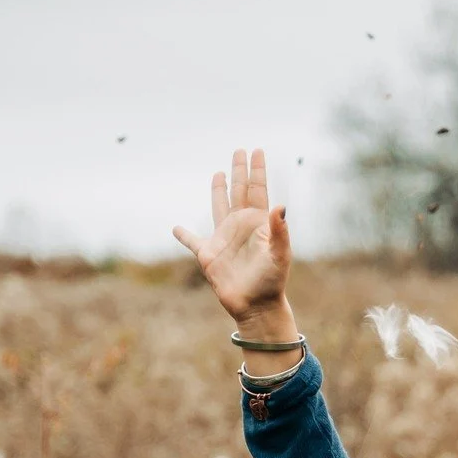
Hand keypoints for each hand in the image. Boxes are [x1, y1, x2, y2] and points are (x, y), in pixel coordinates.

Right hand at [173, 148, 292, 327]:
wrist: (256, 306)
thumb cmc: (272, 282)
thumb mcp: (280, 255)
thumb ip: (279, 231)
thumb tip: (280, 205)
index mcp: (258, 223)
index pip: (257, 189)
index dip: (257, 170)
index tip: (257, 150)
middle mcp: (241, 226)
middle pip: (238, 191)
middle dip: (239, 171)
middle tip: (239, 150)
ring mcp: (224, 239)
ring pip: (218, 207)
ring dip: (218, 191)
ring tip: (218, 174)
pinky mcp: (208, 255)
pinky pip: (192, 242)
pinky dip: (183, 235)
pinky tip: (176, 228)